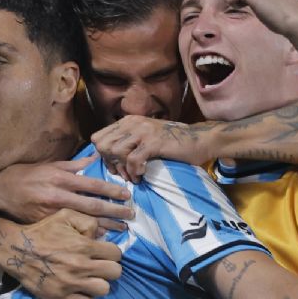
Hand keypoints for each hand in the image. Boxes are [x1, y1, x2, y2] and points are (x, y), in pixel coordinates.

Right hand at [0, 156, 132, 225]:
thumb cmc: (23, 176)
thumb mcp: (48, 166)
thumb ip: (72, 165)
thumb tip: (93, 159)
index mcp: (60, 178)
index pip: (92, 184)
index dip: (111, 190)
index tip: (127, 195)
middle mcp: (57, 196)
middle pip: (92, 205)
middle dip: (114, 211)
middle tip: (131, 215)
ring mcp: (51, 213)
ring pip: (83, 222)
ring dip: (105, 226)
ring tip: (121, 230)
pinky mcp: (45, 226)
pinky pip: (70, 232)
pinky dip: (86, 236)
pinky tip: (99, 240)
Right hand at [0, 209, 122, 298]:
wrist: (17, 250)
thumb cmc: (42, 231)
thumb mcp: (65, 215)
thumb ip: (88, 221)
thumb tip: (101, 236)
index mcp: (84, 246)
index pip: (116, 254)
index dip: (112, 252)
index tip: (104, 253)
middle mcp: (82, 266)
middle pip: (115, 273)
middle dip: (110, 268)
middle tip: (100, 266)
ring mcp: (72, 283)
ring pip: (104, 289)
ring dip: (99, 283)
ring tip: (91, 278)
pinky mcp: (62, 297)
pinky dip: (85, 297)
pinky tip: (79, 288)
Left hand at [91, 116, 210, 182]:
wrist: (199, 140)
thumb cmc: (171, 143)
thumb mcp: (144, 138)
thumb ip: (126, 143)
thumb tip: (107, 160)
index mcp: (127, 121)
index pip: (98, 138)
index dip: (102, 155)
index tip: (115, 167)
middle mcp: (132, 123)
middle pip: (103, 145)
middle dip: (109, 163)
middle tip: (122, 174)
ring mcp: (143, 131)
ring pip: (116, 151)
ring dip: (122, 169)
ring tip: (133, 177)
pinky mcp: (154, 142)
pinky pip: (133, 159)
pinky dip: (134, 171)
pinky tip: (142, 176)